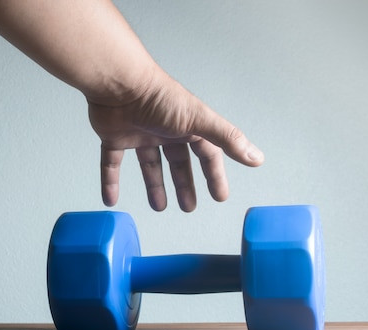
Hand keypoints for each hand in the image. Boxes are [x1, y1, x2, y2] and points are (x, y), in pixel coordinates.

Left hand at [88, 69, 263, 211]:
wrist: (120, 84)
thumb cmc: (160, 98)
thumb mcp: (199, 121)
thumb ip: (227, 140)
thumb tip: (257, 158)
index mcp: (187, 126)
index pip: (206, 155)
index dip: (213, 175)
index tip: (219, 196)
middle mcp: (164, 130)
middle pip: (177, 162)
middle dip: (184, 184)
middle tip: (188, 207)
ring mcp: (139, 134)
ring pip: (148, 164)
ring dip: (153, 185)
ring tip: (158, 207)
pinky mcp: (114, 137)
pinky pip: (111, 163)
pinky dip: (110, 181)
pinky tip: (111, 199)